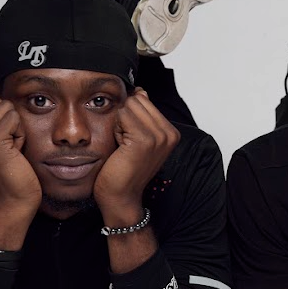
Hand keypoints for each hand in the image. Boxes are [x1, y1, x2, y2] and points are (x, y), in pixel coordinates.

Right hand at [0, 98, 40, 215]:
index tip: (2, 148)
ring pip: (6, 109)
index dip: (4, 124)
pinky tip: (15, 153)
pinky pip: (14, 118)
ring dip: (16, 130)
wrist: (13, 202)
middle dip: (11, 124)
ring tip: (11, 152)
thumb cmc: (10, 174)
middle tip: (9, 150)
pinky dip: (21, 135)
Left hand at [93, 90, 179, 221]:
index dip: (130, 116)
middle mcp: (170, 133)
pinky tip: (121, 148)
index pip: (144, 99)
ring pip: (129, 106)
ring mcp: (160, 137)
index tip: (132, 141)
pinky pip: (123, 116)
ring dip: (119, 124)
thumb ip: (142, 114)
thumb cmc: (123, 169)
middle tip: (126, 143)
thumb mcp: (136, 137)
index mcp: (171, 132)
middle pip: (137, 100)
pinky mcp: (145, 140)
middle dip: (125, 117)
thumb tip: (140, 91)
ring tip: (124, 146)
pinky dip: (116, 130)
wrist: (120, 196)